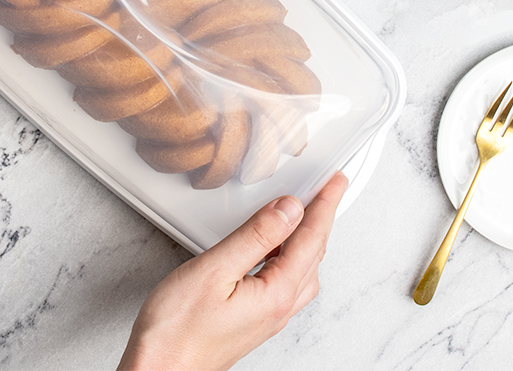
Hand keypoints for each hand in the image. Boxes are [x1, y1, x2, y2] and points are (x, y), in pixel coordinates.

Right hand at [118, 171, 349, 370]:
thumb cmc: (176, 332)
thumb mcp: (215, 270)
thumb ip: (255, 236)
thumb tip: (288, 209)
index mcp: (277, 293)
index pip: (312, 238)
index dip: (325, 204)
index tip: (336, 181)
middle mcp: (278, 308)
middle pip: (313, 254)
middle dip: (322, 218)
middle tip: (328, 190)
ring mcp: (267, 317)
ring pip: (303, 270)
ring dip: (309, 238)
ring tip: (306, 213)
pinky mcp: (253, 321)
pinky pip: (286, 282)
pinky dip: (291, 256)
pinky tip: (276, 249)